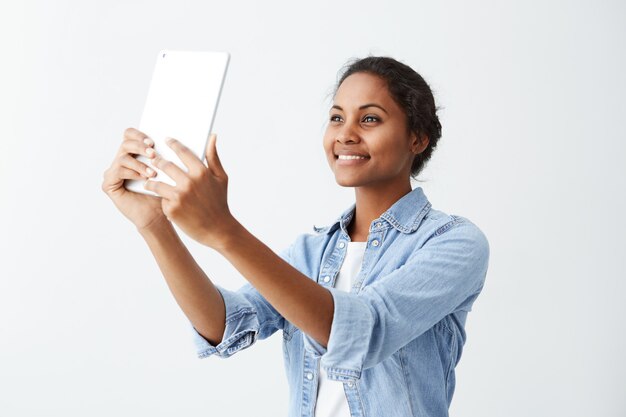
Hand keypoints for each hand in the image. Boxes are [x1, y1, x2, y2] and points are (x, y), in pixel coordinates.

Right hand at [102, 127, 168, 229]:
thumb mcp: (167, 171)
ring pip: (122, 157)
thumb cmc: (163, 193)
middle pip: (125, 142)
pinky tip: (144, 179)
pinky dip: (132, 173)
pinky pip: (117, 171)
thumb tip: (175, 139)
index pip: (130, 134)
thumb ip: (166, 154)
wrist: (158, 215)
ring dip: (139, 163)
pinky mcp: (109, 184)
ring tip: (152, 173)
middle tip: (153, 153)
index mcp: (134, 154)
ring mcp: (114, 172)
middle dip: (140, 146)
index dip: (139, 134)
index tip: (153, 141)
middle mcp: (121, 161)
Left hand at [143, 133, 237, 248]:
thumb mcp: (221, 178)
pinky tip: (158, 197)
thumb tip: (212, 137)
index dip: (173, 144)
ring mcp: (179, 196)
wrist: (218, 229)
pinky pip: (160, 198)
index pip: (182, 152)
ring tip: (149, 179)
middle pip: (165, 165)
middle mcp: (189, 183)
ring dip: (151, 180)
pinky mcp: (171, 209)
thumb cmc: (219, 202)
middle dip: (157, 161)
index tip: (166, 140)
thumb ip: (213, 157)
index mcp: (202, 172)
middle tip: (153, 159)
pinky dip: (160, 198)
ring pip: (156, 182)